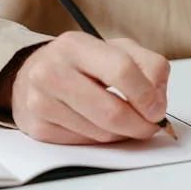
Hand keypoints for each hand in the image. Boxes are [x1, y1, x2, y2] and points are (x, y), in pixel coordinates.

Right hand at [0, 33, 169, 144]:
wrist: (32, 73)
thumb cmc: (82, 62)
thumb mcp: (118, 50)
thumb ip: (149, 67)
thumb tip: (158, 103)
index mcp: (75, 46)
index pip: (122, 71)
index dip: (147, 95)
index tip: (158, 109)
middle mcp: (52, 72)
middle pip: (111, 111)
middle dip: (140, 125)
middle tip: (151, 126)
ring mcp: (41, 102)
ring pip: (100, 133)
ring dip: (123, 133)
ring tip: (126, 121)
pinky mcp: (38, 128)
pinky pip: (84, 143)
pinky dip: (101, 139)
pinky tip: (100, 125)